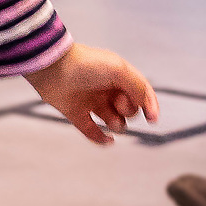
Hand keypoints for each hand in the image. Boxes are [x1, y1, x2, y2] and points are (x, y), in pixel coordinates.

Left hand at [25, 42, 159, 146]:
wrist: (52, 68)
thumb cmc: (85, 64)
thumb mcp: (119, 70)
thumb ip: (138, 87)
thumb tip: (145, 106)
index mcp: (118, 76)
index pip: (141, 93)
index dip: (150, 106)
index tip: (152, 119)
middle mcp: (107, 90)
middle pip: (130, 110)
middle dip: (128, 110)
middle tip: (118, 102)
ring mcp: (91, 102)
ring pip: (114, 122)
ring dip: (117, 124)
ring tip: (109, 117)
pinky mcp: (76, 113)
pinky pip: (92, 131)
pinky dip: (101, 139)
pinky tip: (108, 140)